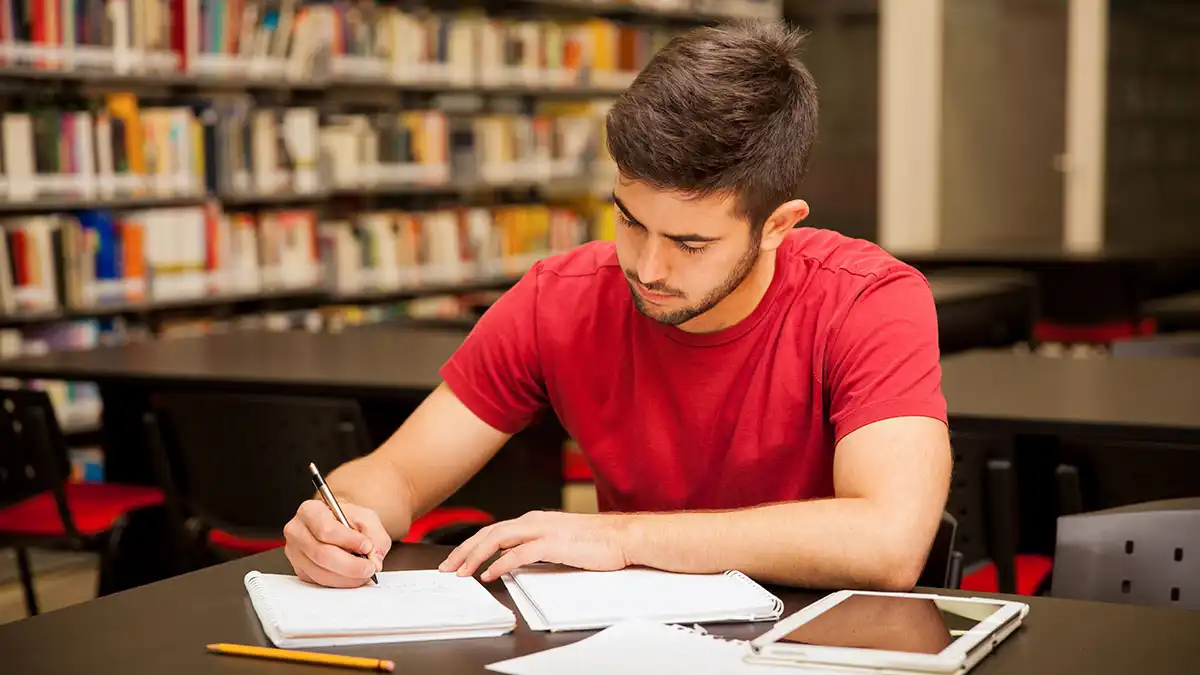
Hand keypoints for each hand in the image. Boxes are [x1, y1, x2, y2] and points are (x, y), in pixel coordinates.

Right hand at [284, 500, 391, 587]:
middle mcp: (297, 531)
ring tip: (364, 573)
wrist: (339, 525)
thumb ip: (375, 536)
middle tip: (370, 567)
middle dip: (350, 565)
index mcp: (310, 511)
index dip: (349, 541)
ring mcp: (295, 553)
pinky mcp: (300, 570)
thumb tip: (374, 560)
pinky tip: (352, 577)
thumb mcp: (367, 518)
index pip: (326, 530)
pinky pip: (319, 582)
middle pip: (321, 555)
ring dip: (347, 578)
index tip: (367, 546)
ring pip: (320, 573)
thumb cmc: (349, 519)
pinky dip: (340, 582)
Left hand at [438, 511, 632, 581]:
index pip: (494, 530)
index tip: (457, 559)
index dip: (471, 544)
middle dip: (464, 550)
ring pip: (497, 539)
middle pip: (489, 532)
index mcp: (534, 520)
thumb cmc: (596, 542)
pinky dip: (500, 563)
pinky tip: (489, 573)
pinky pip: (518, 553)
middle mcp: (534, 521)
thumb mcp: (559, 541)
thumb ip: (536, 547)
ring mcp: (543, 531)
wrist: (623, 536)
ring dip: (475, 556)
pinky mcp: (553, 544)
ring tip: (461, 571)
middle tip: (448, 567)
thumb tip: (514, 561)